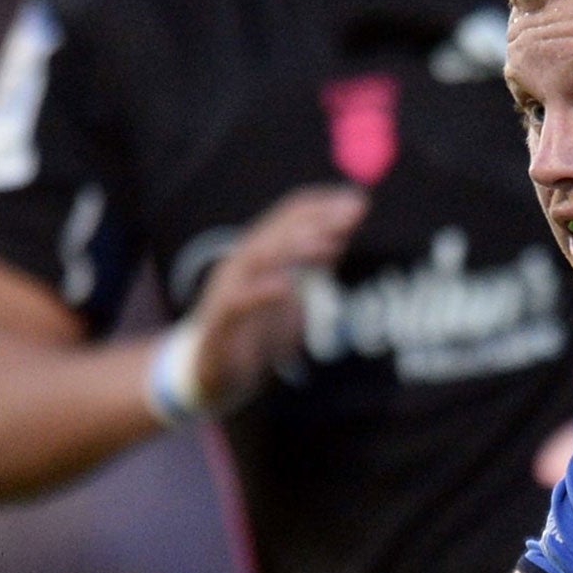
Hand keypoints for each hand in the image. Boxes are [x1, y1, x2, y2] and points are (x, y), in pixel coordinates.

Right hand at [189, 186, 367, 411]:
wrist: (214, 371)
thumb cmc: (255, 330)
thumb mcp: (293, 292)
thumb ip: (312, 264)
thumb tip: (342, 232)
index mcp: (261, 254)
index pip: (288, 216)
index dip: (323, 206)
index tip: (358, 200)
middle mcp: (242, 264)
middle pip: (277, 231)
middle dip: (316, 219)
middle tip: (351, 213)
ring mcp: (228, 289)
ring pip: (257, 258)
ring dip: (293, 246)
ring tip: (327, 242)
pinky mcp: (219, 321)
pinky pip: (238, 302)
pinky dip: (263, 292)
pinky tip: (288, 286)